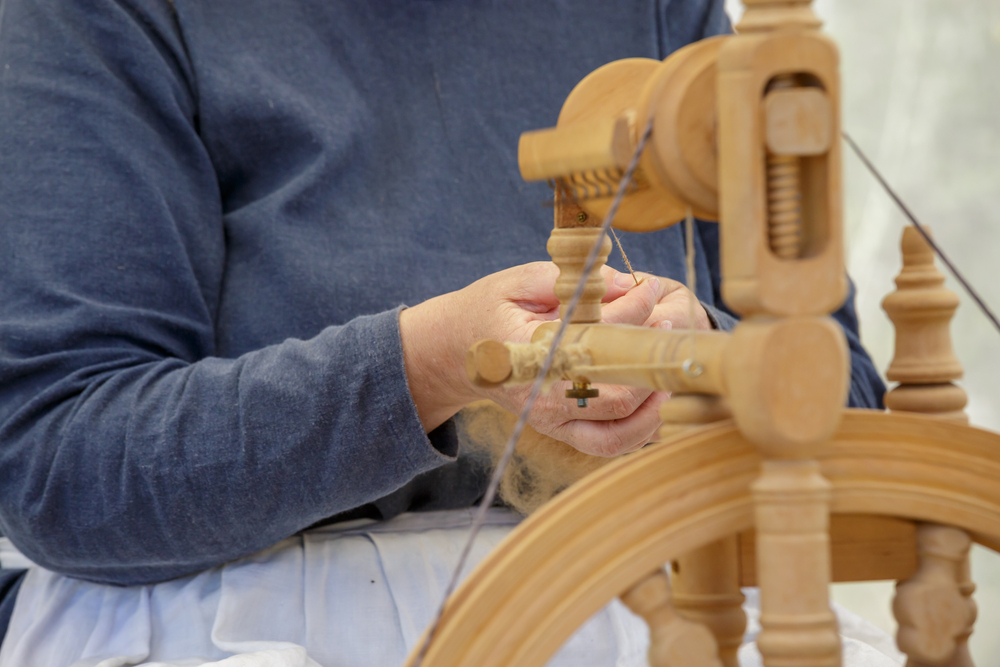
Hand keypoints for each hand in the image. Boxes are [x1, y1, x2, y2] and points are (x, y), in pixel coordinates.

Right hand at [399, 262, 709, 456]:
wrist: (456, 353)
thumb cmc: (489, 310)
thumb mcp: (519, 281)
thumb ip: (569, 280)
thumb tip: (625, 283)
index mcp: (524, 354)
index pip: (592, 338)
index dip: (630, 312)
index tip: (651, 288)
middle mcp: (538, 397)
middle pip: (612, 397)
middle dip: (649, 365)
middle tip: (666, 332)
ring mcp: (549, 420)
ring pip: (616, 431)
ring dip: (653, 406)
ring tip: (668, 370)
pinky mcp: (559, 431)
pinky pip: (608, 445)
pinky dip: (640, 430)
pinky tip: (657, 400)